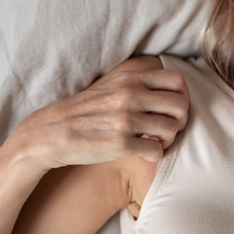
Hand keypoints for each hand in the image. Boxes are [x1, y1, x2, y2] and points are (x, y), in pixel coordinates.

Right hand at [6, 56, 188, 172]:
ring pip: (173, 129)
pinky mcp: (122, 144)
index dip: (181, 96)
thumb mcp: (112, 84)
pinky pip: (158, 151)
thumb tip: (175, 87)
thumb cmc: (87, 110)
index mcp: (131, 78)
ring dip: (169, 139)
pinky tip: (144, 153)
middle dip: (179, 120)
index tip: (170, 109)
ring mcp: (127, 120)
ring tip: (155, 141)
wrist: (52, 132)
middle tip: (166, 128)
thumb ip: (140, 82)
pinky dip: (155, 154)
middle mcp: (131, 95)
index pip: (178, 80)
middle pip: (181, 105)